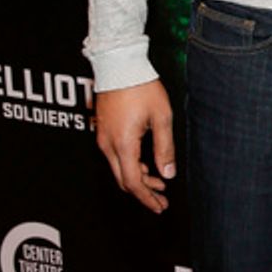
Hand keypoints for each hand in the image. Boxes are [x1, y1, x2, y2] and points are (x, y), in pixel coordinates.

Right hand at [95, 81, 175, 212]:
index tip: (160, 206)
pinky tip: (146, 166)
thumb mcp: (161, 117)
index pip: (133, 182)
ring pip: (119, 170)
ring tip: (159, 183)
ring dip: (138, 180)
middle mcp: (108, 144)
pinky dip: (130, 166)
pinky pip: (115, 157)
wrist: (118, 65)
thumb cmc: (141, 87)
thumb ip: (165, 148)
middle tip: (162, 200)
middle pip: (124, 180)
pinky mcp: (103, 131)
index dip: (147, 197)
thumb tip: (168, 174)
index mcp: (123, 144)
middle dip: (143, 193)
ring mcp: (103, 138)